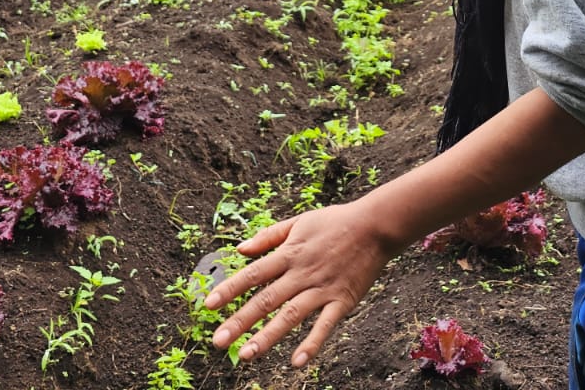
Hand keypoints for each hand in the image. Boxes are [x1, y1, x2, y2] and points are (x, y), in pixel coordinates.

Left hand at [206, 201, 394, 367]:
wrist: (375, 225)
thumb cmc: (335, 221)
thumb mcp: (299, 222)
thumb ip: (269, 236)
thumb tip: (240, 248)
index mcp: (289, 253)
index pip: (253, 273)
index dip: (230, 289)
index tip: (208, 306)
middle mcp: (301, 273)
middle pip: (266, 299)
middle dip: (240, 321)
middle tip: (218, 342)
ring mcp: (322, 288)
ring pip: (290, 316)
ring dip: (268, 337)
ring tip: (246, 355)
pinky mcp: (342, 300)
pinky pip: (325, 325)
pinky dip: (312, 343)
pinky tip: (297, 362)